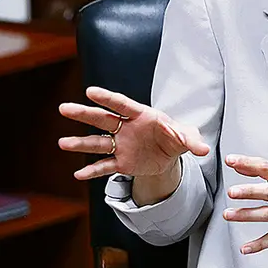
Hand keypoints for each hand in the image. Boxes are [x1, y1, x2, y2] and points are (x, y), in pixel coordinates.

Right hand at [58, 86, 210, 179]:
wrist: (170, 155)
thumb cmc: (176, 138)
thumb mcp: (187, 138)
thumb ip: (192, 141)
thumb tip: (204, 149)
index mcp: (142, 115)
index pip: (122, 104)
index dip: (107, 98)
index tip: (90, 91)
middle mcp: (127, 128)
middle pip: (103, 119)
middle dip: (85, 114)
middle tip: (64, 108)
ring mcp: (122, 145)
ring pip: (99, 143)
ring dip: (81, 143)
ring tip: (62, 143)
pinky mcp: (122, 162)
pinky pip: (105, 166)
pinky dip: (93, 171)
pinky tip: (78, 175)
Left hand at [223, 155, 267, 253]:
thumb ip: (265, 173)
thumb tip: (240, 166)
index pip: (266, 167)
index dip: (248, 163)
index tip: (231, 161)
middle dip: (249, 191)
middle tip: (232, 192)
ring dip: (247, 215)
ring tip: (229, 215)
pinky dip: (259, 244)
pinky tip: (245, 247)